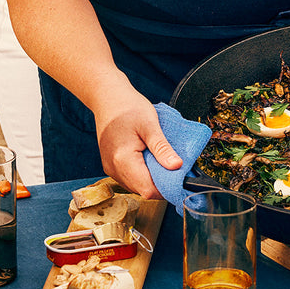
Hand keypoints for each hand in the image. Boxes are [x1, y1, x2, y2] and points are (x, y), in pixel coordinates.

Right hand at [92, 84, 181, 199]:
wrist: (108, 98)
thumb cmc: (128, 107)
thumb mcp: (150, 125)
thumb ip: (162, 148)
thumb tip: (177, 166)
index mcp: (122, 160)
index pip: (148, 190)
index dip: (166, 188)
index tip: (181, 179)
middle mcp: (113, 168)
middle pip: (143, 190)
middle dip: (161, 183)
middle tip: (174, 167)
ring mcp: (111, 168)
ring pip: (137, 186)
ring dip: (152, 179)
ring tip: (162, 161)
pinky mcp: (111, 166)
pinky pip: (131, 179)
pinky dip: (143, 174)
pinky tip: (150, 160)